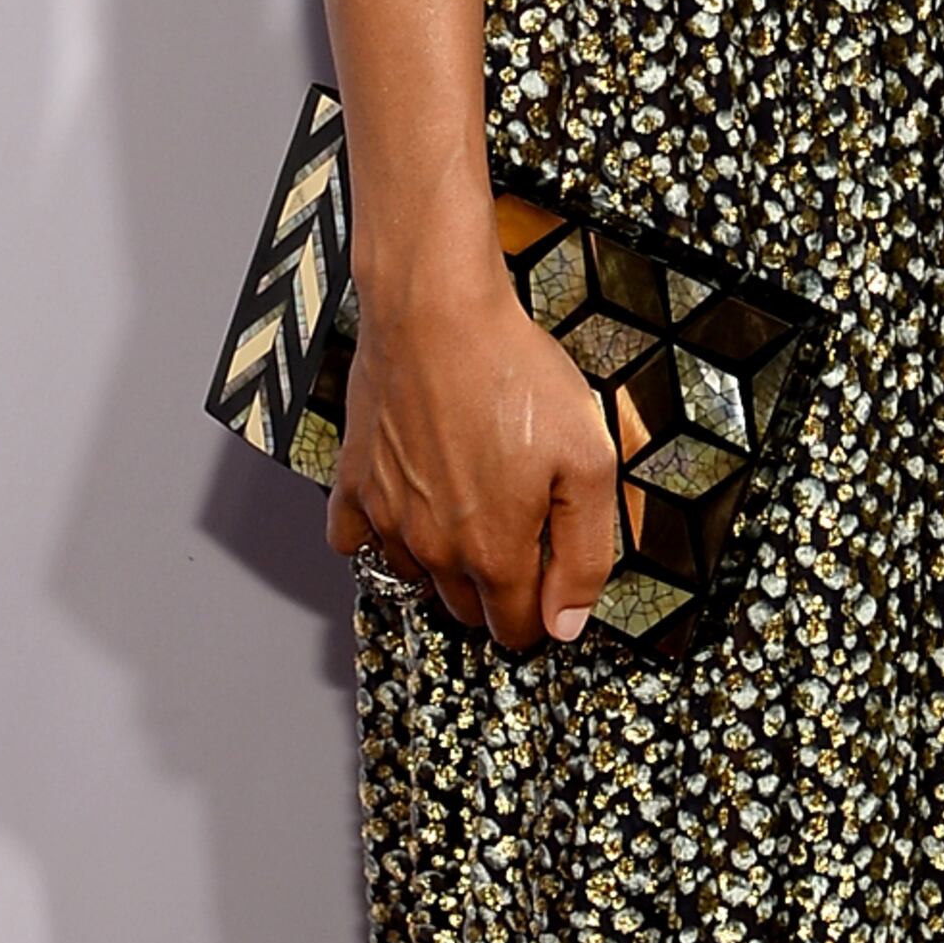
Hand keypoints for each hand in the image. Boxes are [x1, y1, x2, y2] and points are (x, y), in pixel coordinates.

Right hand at [329, 261, 620, 651]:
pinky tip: (410, 504)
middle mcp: (434, 547)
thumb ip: (585, 554)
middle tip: (519, 532)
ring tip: (471, 503)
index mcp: (495, 550)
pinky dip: (379, 535)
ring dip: (443, 560)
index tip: (549, 587)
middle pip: (466, 609)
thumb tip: (566, 622)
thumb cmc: (513, 375)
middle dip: (497, 589)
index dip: (540, 615)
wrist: (437, 314)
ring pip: (416, 576)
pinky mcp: (354, 484)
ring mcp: (387, 518)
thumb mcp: (590, 463)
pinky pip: (354, 540)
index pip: (514, 628)